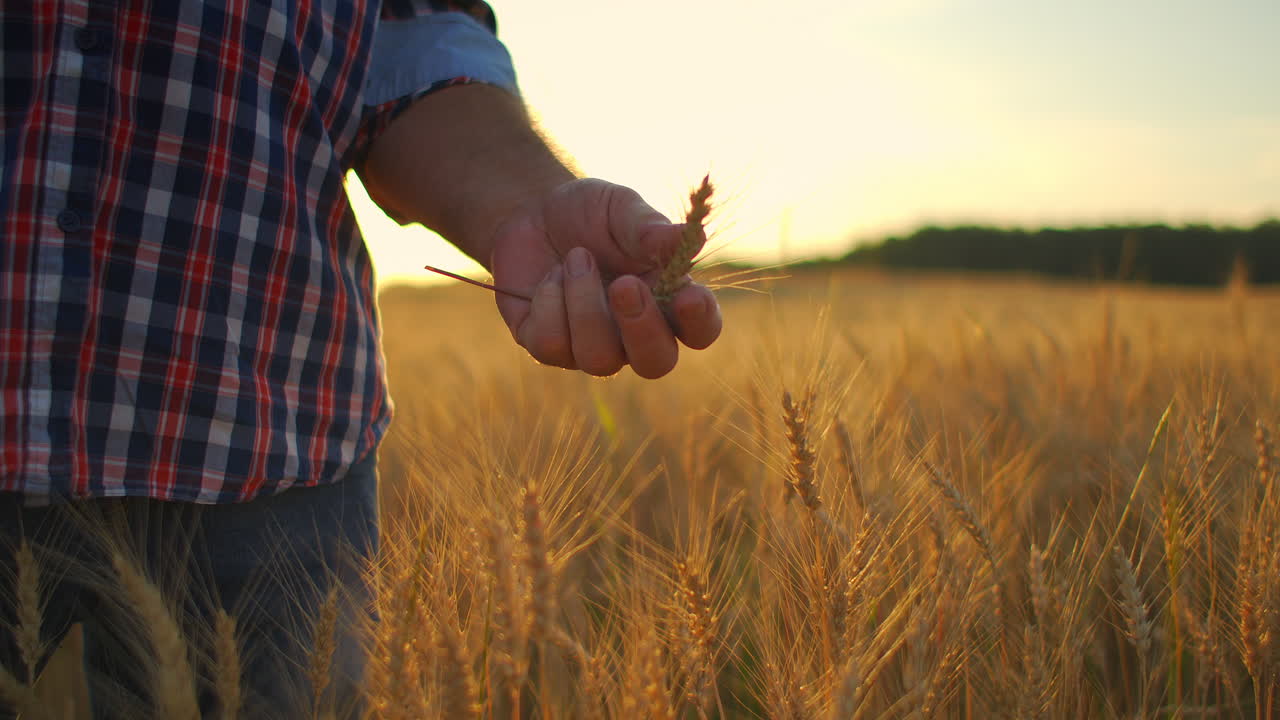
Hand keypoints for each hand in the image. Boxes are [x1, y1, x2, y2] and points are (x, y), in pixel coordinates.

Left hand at [491, 179, 721, 378]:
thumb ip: (649, 226)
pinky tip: (549, 276)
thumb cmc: (588, 212)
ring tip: (576, 258)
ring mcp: (591, 346)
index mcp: (667, 299)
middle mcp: (634, 333)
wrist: (530, 210)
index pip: (701, 330)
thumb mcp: (619, 207)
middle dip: (642, 328)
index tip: (689, 296)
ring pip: (599, 359)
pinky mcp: (548, 348)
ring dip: (585, 304)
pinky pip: (552, 345)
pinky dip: (549, 301)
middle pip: (656, 363)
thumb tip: (694, 236)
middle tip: (624, 284)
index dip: (701, 322)